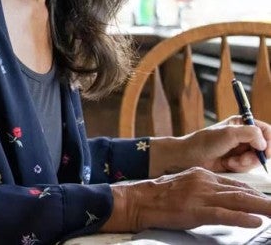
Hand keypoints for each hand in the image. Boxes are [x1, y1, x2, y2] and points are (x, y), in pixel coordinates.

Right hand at [101, 167, 270, 231]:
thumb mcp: (184, 185)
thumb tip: (224, 198)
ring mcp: (200, 196)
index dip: (257, 195)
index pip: (236, 185)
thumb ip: (204, 189)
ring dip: (262, 208)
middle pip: (242, 192)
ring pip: (238, 201)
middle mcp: (204, 182)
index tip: (269, 201)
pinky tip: (255, 221)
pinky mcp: (195, 211)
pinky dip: (241, 218)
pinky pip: (223, 214)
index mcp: (202, 175)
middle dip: (265, 201)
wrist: (137, 200)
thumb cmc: (158, 196)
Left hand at [149, 116, 270, 175]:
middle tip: (241, 159)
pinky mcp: (235, 161)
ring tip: (230, 161)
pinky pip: (247, 167)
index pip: (266, 130)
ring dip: (245, 163)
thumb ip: (250, 134)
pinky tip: (227, 165)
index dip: (269, 141)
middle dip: (254, 156)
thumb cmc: (203, 143)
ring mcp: (239, 149)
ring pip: (256, 159)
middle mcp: (242, 136)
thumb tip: (264, 143)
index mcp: (241, 123)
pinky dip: (239, 167)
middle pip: (264, 148)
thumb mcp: (228, 134)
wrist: (187, 158)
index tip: (266, 152)